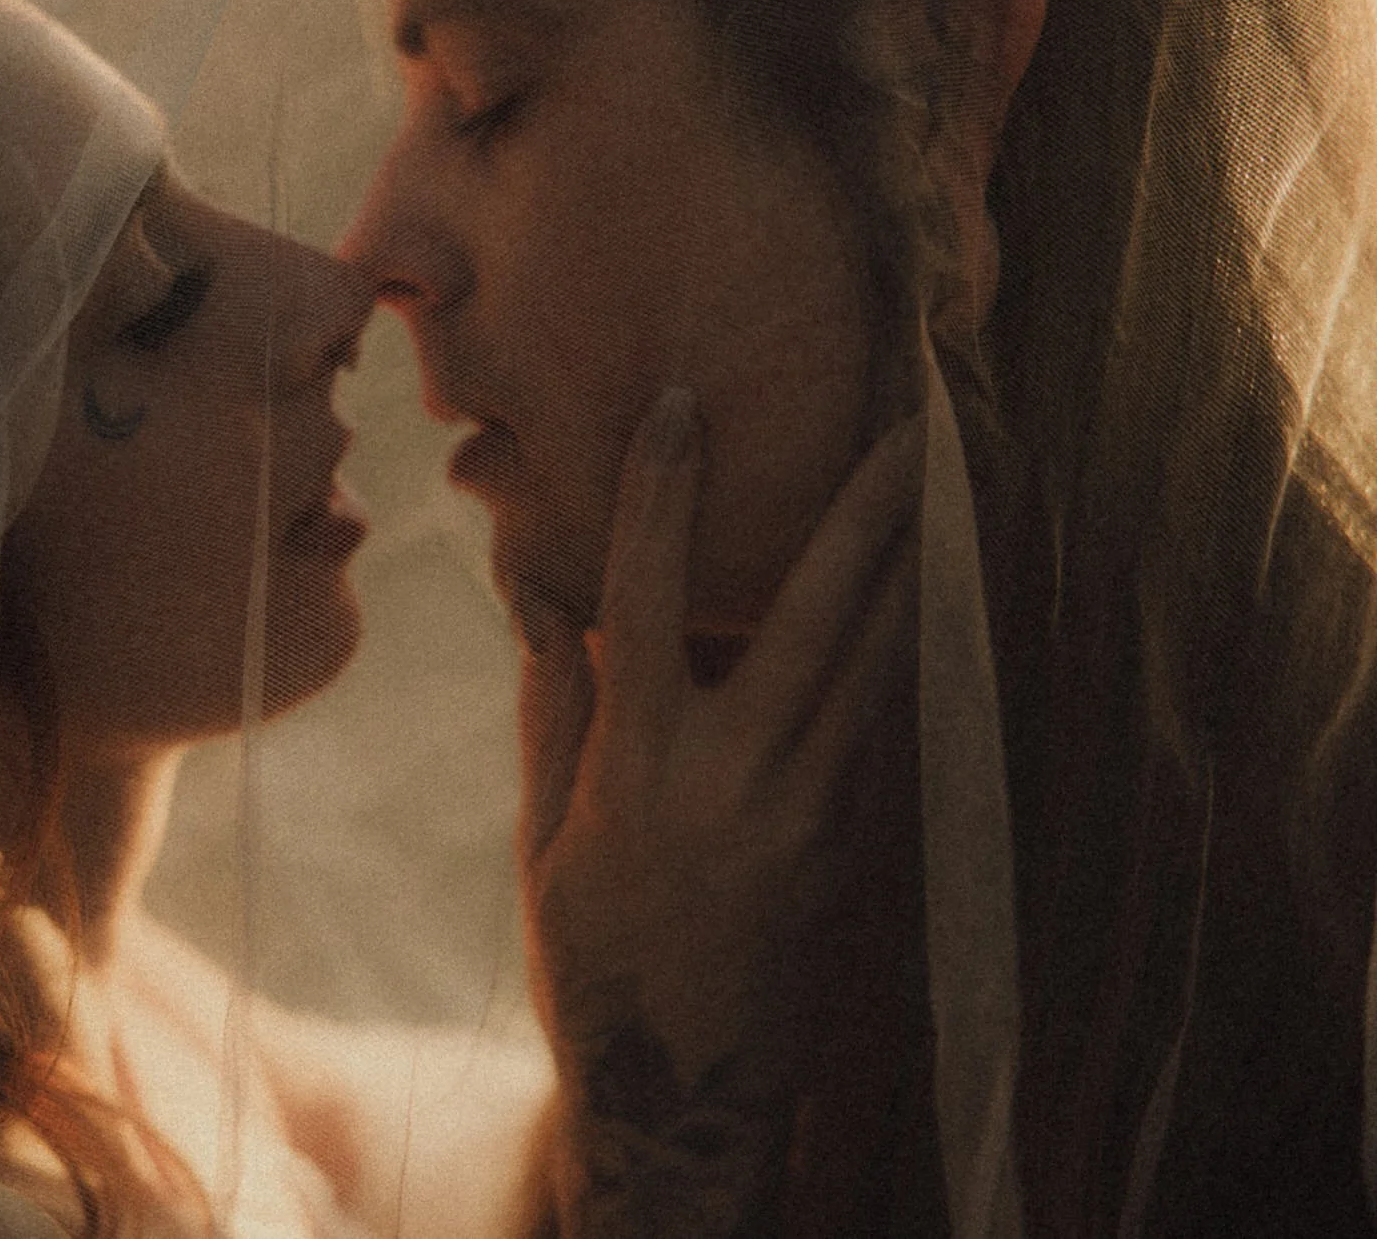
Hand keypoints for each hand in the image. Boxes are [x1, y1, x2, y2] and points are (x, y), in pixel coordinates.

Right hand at [519, 390, 923, 1090]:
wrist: (685, 1087)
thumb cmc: (595, 957)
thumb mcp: (547, 839)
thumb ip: (558, 711)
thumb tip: (545, 600)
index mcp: (639, 768)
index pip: (645, 599)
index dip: (661, 495)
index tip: (680, 406)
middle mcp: (738, 777)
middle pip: (816, 612)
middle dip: (870, 509)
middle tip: (913, 424)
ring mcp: (814, 814)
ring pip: (883, 662)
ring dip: (919, 566)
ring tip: (948, 487)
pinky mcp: (858, 844)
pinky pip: (892, 722)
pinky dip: (913, 648)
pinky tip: (933, 595)